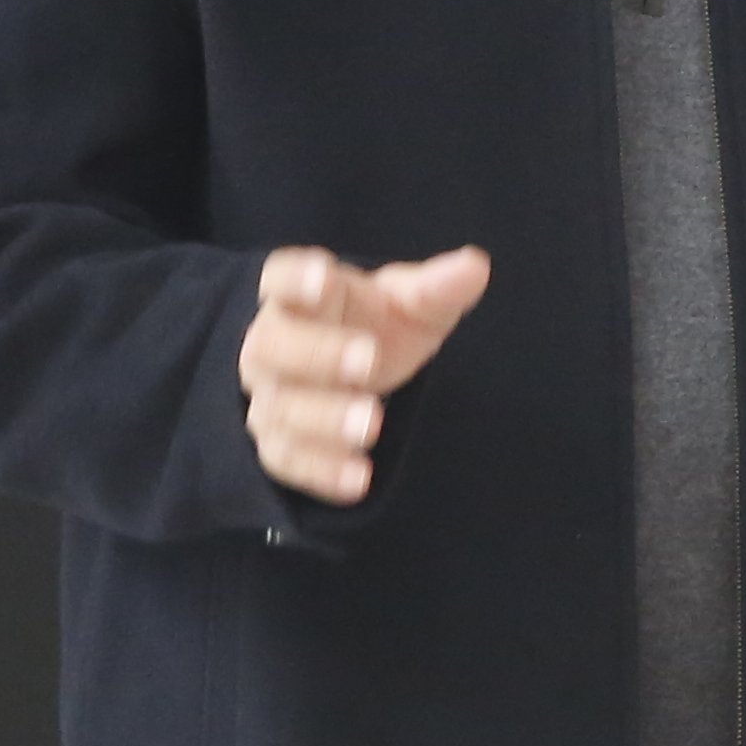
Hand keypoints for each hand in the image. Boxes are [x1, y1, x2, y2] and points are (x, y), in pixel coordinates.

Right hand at [240, 243, 492, 505]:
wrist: (350, 374)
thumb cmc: (372, 326)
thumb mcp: (406, 305)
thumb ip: (434, 289)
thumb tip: (475, 267)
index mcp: (299, 296)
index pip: (280, 278)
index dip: (296, 278)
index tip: (323, 277)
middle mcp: (271, 343)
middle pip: (272, 346)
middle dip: (319, 354)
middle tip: (369, 361)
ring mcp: (270, 396)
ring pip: (280, 409)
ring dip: (324, 419)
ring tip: (371, 424)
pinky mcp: (279, 444)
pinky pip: (289, 460)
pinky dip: (322, 471)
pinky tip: (359, 478)